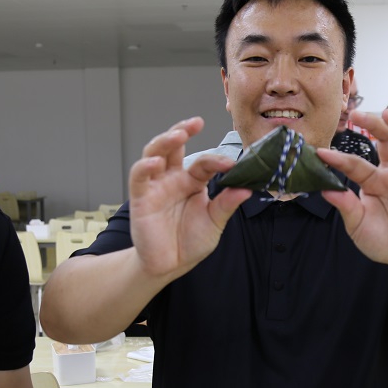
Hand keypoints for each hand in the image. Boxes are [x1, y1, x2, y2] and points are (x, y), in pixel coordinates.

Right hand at [129, 117, 250, 279]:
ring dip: (164, 141)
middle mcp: (173, 178)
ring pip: (154, 153)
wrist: (171, 265)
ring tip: (178, 134)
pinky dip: (145, 167)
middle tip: (196, 122)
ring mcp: (155, 186)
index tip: (231, 164)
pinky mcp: (140, 198)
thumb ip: (227, 205)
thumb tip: (247, 189)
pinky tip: (156, 163)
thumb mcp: (215, 222)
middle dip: (183, 130)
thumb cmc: (191, 241)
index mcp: (193, 181)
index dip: (216, 160)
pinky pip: (139, 177)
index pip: (204, 163)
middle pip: (174, 146)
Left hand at [318, 109, 387, 269]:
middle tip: (356, 114)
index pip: (356, 163)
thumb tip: (324, 190)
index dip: (338, 158)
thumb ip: (345, 206)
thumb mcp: (358, 225)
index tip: (320, 153)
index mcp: (374, 181)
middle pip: (387, 140)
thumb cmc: (383, 239)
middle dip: (374, 124)